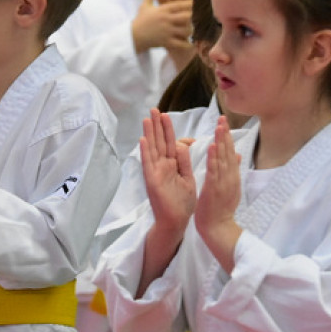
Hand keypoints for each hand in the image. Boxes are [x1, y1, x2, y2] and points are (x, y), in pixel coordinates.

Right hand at [132, 0, 192, 53]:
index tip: (197, 5)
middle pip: (186, 17)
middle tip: (201, 17)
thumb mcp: (145, 5)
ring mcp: (167, 31)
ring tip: (196, 30)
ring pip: (185, 30)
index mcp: (163, 10)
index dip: (190, 4)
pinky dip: (187, 45)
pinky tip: (192, 45)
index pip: (180, 5)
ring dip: (191, 30)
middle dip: (194, 17)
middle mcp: (166, 20)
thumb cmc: (140, 20)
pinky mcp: (166, 42)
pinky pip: (180, 44)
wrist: (132, 36)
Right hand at [140, 108, 195, 236]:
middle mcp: (162, 167)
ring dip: (149, 134)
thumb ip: (184, 162)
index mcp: (172, 165)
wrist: (177, 222)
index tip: (165, 115)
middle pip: (159, 142)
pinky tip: (143, 139)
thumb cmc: (182, 203)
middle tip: (153, 109)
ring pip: (152, 149)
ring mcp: (156, 173)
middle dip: (157, 125)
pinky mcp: (152, 181)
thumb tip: (183, 144)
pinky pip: (148, 164)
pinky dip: (146, 152)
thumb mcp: (187, 178)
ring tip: (147, 118)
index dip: (168, 129)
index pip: (170, 143)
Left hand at [193, 116, 242, 272]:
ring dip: (221, 141)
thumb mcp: (230, 187)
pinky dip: (214, 157)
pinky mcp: (214, 188)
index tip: (224, 123)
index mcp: (232, 176)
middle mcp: (230, 177)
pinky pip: (214, 170)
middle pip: (229, 152)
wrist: (218, 227)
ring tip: (219, 126)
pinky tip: (212, 146)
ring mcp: (223, 182)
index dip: (228, 137)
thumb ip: (234, 170)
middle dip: (225, 134)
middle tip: (222, 118)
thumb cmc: (221, 208)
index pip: (231, 153)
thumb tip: (238, 155)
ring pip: (223, 158)